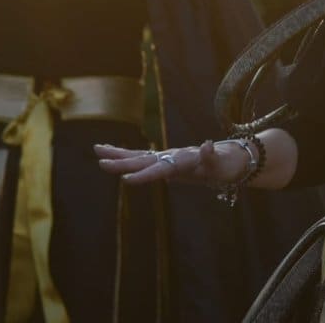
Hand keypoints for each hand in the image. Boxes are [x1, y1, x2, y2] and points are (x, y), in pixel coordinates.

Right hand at [95, 141, 248, 185]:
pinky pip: (141, 157)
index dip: (144, 175)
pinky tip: (111, 153)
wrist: (227, 158)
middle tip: (100, 162)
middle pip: (142, 160)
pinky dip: (126, 155)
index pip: (160, 169)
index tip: (127, 180)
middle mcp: (170, 156)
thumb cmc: (224, 165)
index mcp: (181, 160)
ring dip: (118, 154)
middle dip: (122, 162)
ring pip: (138, 156)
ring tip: (97, 149)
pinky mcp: (163, 159)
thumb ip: (212, 156)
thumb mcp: (220, 164)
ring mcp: (165, 156)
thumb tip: (208, 144)